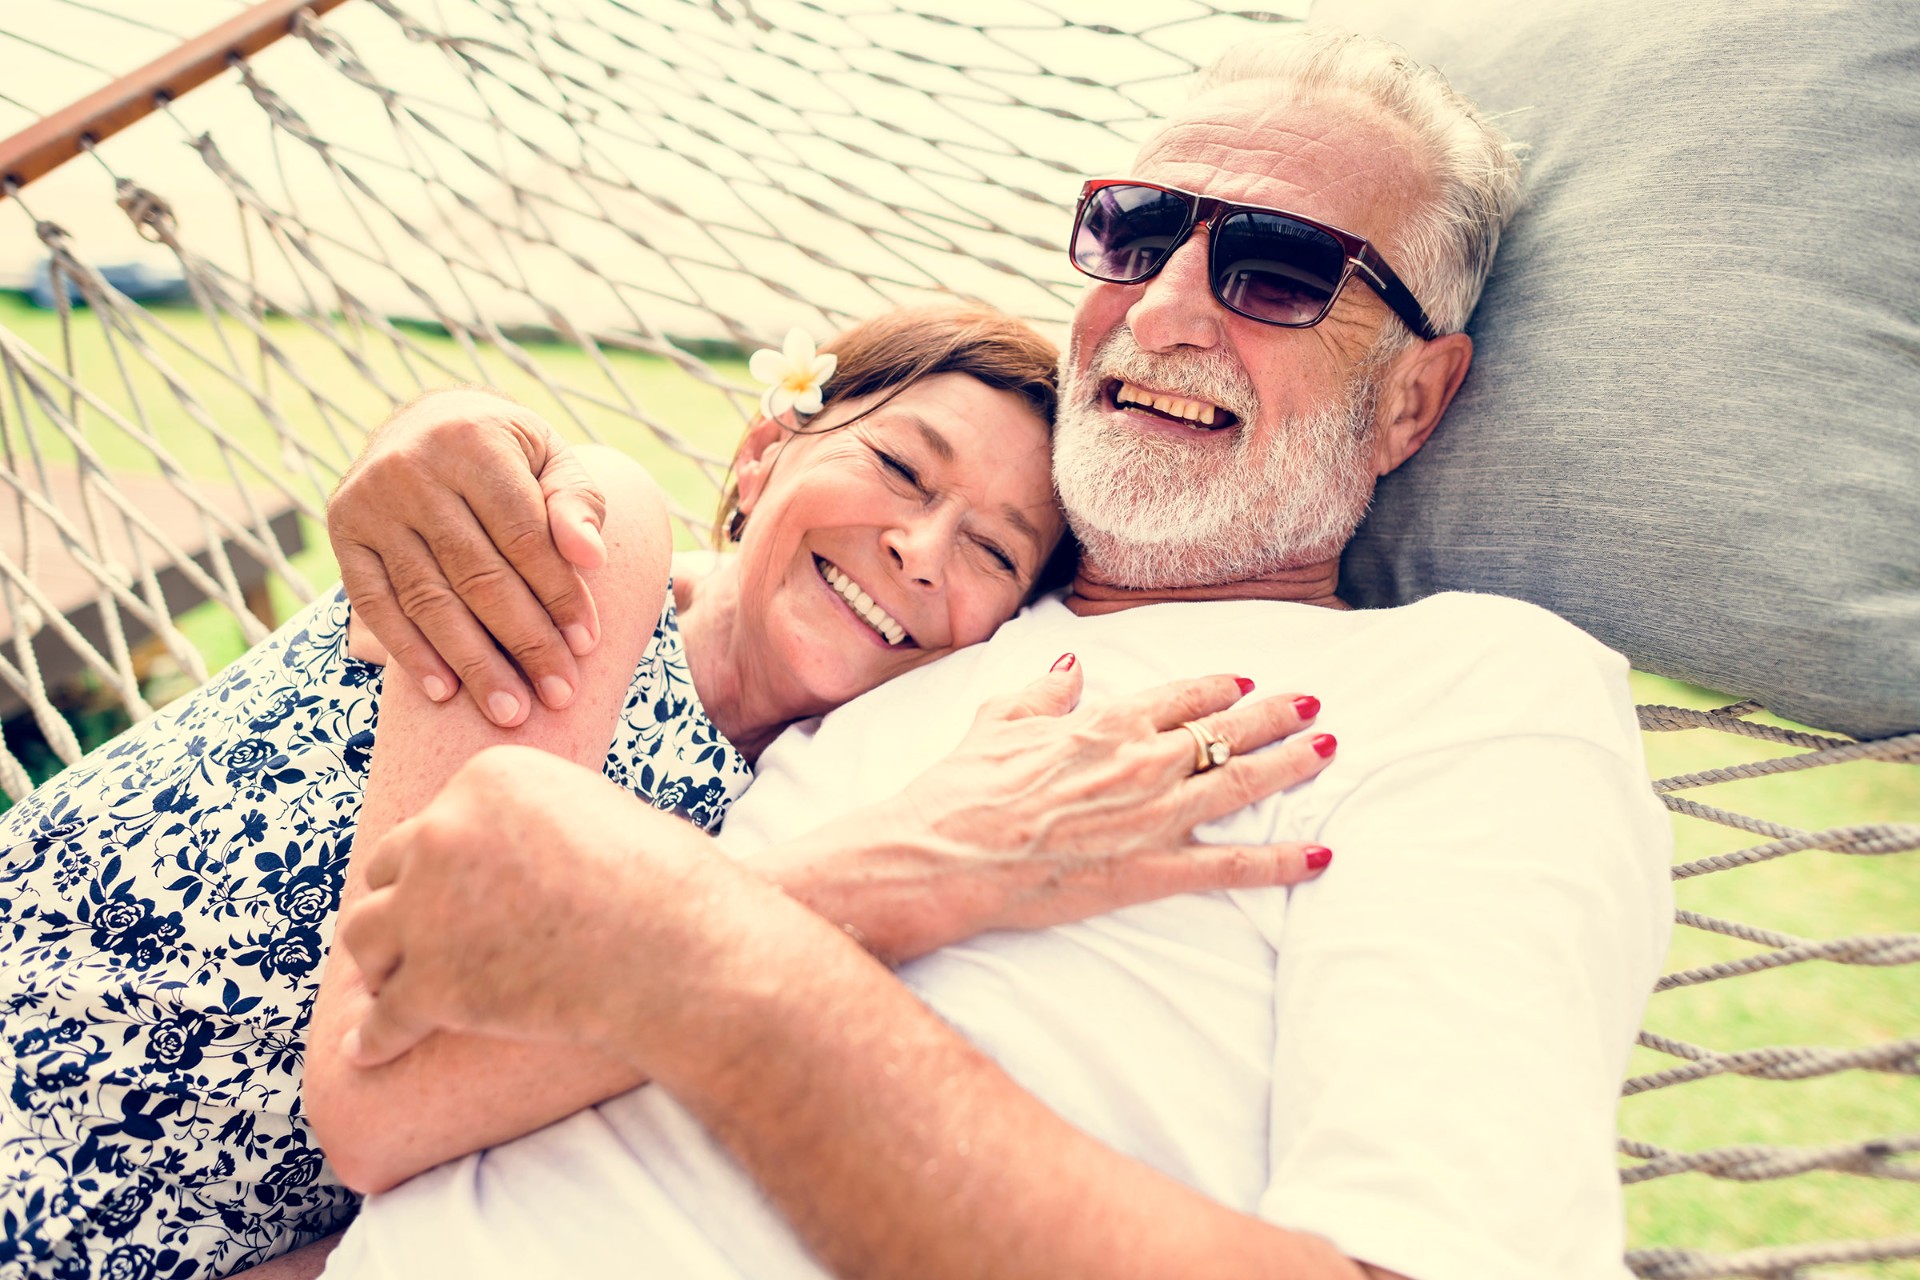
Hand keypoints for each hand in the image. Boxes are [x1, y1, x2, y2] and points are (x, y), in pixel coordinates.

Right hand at [329, 388, 608, 725]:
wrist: (427, 422)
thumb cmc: (508, 453)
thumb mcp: (551, 458)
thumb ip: (576, 502)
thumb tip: (591, 557)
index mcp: (472, 441)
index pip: (522, 535)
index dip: (558, 593)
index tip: (589, 646)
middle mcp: (411, 467)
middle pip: (477, 575)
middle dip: (524, 642)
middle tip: (559, 696)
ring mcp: (369, 502)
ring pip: (428, 599)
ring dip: (472, 663)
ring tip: (511, 712)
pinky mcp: (341, 532)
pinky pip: (376, 604)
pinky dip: (410, 652)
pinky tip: (444, 692)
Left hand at [339, 745, 754, 1066]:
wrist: (684, 952)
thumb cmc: (664, 885)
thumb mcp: (595, 814)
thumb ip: (536, 819)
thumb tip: (510, 848)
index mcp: (486, 780)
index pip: (434, 820)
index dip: (444, 862)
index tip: (459, 895)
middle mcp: (444, 831)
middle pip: (388, 868)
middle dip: (405, 903)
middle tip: (420, 937)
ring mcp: (429, 909)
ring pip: (364, 935)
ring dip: (379, 962)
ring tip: (389, 987)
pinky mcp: (432, 985)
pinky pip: (382, 1018)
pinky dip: (376, 1037)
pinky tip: (369, 1051)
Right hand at [765, 656, 1337, 962]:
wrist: (943, 856)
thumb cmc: (961, 789)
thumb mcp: (997, 720)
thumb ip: (1043, 692)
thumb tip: (1069, 667)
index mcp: (1104, 723)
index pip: (1179, 697)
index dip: (1217, 687)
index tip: (1243, 682)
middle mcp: (1140, 763)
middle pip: (1224, 732)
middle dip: (1274, 716)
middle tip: (1313, 703)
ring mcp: (1151, 818)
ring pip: (1240, 785)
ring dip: (1291, 765)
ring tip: (1327, 748)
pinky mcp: (1150, 872)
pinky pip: (1229, 866)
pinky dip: (1280, 861)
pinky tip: (1320, 855)